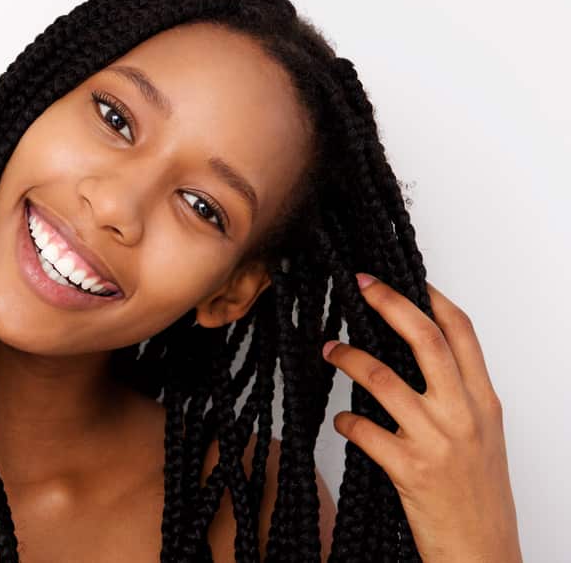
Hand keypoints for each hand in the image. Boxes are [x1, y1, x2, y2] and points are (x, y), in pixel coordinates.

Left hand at [321, 273, 521, 561]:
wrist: (483, 553)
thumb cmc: (477, 493)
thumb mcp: (482, 435)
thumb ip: (457, 394)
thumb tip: (417, 353)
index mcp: (483, 401)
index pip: (461, 332)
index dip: (431, 297)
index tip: (403, 276)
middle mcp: (463, 414)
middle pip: (425, 339)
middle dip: (389, 304)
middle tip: (358, 285)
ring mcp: (436, 441)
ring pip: (381, 378)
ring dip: (347, 358)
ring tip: (328, 349)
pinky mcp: (408, 470)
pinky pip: (363, 430)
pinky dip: (345, 421)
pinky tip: (341, 421)